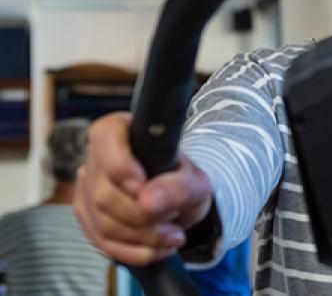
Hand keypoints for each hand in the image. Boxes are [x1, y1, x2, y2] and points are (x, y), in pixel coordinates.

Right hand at [74, 112, 213, 265]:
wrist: (177, 201)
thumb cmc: (181, 181)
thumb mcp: (194, 181)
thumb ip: (179, 186)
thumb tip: (149, 202)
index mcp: (119, 131)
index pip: (105, 138)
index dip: (121, 165)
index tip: (143, 185)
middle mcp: (95, 159)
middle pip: (103, 194)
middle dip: (143, 215)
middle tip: (174, 217)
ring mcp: (85, 190)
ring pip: (103, 223)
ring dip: (143, 237)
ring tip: (174, 236)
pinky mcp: (86, 218)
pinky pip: (103, 243)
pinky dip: (135, 252)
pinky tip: (159, 248)